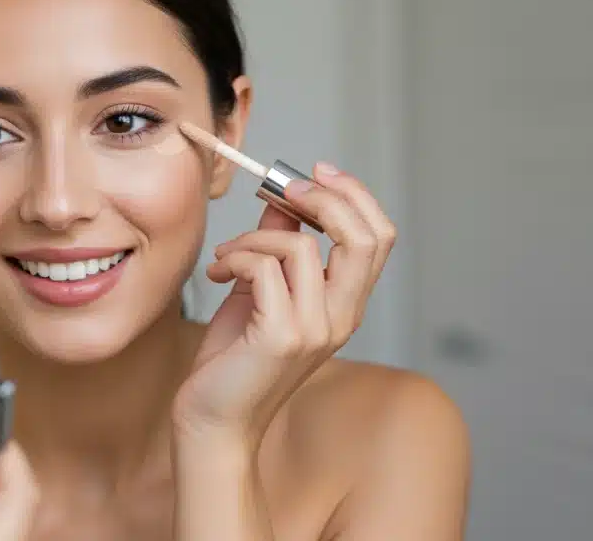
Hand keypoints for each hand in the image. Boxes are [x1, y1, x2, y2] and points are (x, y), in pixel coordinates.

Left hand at [173, 162, 396, 444]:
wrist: (213, 419)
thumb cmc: (233, 359)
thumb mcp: (259, 289)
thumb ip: (277, 245)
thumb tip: (283, 198)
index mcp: (344, 304)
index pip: (379, 237)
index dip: (354, 195)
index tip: (315, 174)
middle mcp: (341, 317)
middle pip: (366, 236)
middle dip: (324, 198)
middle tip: (281, 190)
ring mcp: (316, 329)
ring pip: (301, 245)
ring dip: (252, 238)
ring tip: (226, 257)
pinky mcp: (283, 337)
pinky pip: (266, 267)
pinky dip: (236, 257)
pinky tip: (217, 274)